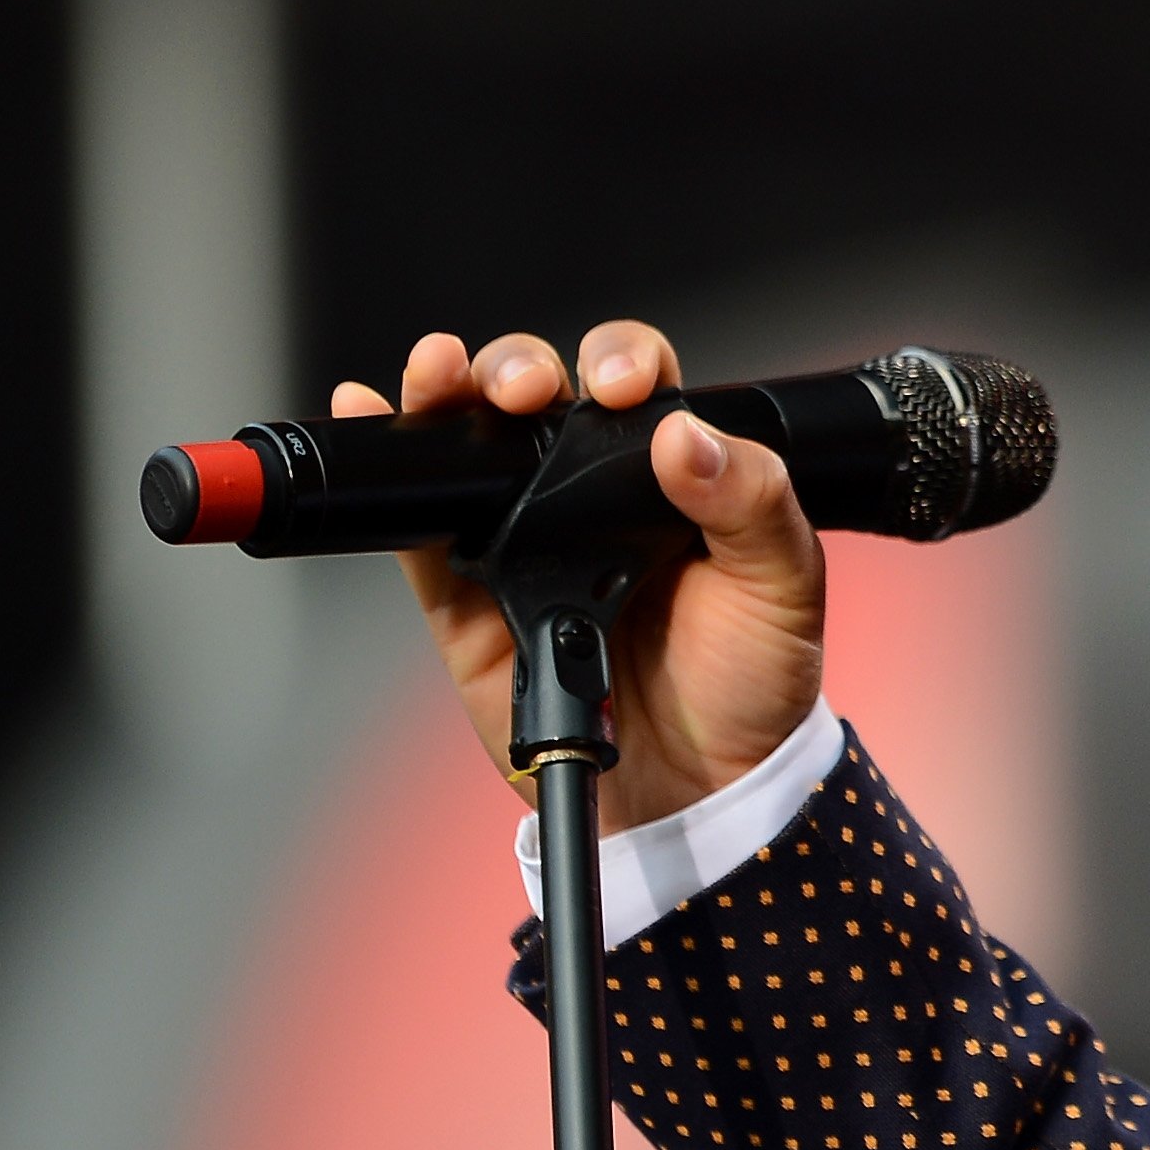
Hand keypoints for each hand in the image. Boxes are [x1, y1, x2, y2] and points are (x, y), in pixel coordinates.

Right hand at [335, 318, 826, 829]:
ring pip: (473, 440)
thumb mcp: (782, 584)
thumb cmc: (751, 679)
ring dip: (446, 394)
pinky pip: (418, 523)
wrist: (696, 787)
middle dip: (518, 366)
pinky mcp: (468, 593)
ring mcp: (523, 535)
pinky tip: (366, 408)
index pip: (637, 384)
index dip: (620, 362)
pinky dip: (388, 472)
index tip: (617, 386)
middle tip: (524, 390)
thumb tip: (684, 436)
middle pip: (538, 391)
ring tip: (436, 377)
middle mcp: (590, 489)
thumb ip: (750, 501)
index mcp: (673, 469)